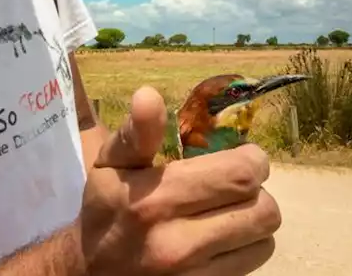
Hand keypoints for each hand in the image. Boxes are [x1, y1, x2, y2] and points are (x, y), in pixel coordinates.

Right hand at [76, 86, 280, 274]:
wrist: (86, 271)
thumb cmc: (105, 207)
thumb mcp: (110, 163)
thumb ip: (136, 132)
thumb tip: (148, 94)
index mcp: (155, 199)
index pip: (239, 176)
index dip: (253, 161)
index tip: (243, 157)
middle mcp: (177, 242)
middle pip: (263, 209)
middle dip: (257, 190)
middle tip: (237, 183)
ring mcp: (192, 275)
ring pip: (264, 239)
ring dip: (254, 220)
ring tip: (230, 210)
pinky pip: (254, 264)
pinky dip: (246, 246)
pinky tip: (222, 237)